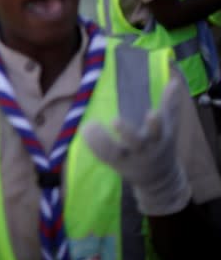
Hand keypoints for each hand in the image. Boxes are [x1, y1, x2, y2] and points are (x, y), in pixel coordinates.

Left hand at [83, 77, 190, 215]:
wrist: (159, 177)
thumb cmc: (162, 145)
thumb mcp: (169, 127)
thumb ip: (170, 105)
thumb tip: (174, 81)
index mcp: (158, 139)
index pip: (158, 131)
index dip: (155, 124)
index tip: (151, 113)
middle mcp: (143, 150)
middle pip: (136, 143)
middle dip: (126, 132)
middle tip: (115, 120)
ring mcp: (128, 159)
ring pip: (114, 152)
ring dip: (101, 139)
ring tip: (90, 124)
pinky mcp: (116, 164)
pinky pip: (102, 156)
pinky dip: (94, 145)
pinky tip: (85, 130)